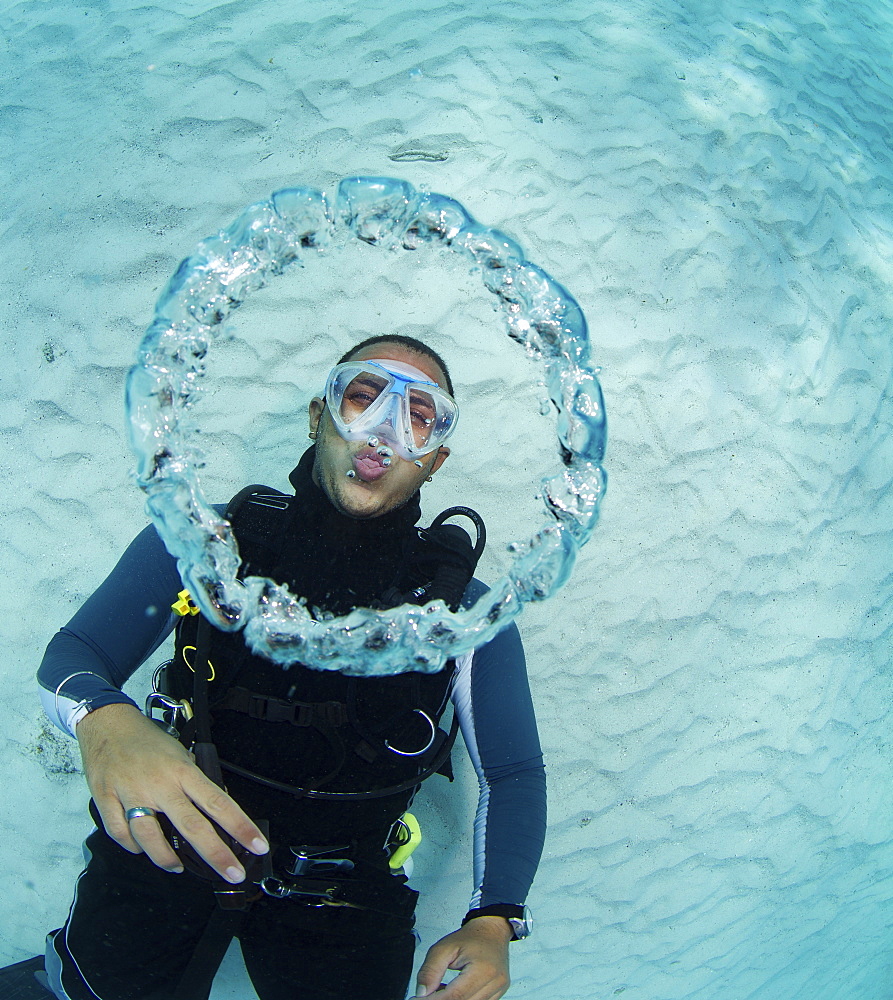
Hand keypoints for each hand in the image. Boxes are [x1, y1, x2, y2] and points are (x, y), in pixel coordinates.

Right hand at [76, 703, 267, 881]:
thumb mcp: (179, 752)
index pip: (218, 803)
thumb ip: (192, 780)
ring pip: (151, 838)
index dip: (240, 826)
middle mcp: (160, 785)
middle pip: (193, 827)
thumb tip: (212, 805)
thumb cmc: (146, 739)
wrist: (107, 723)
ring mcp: (131, 794)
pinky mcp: (105, 800)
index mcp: (182, 771)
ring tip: (178, 867)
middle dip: (216, 854)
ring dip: (166, 859)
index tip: (257, 845)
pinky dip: (132, 846)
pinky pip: (120, 834)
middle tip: (233, 873)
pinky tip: (141, 849)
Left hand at [414, 917, 511, 999]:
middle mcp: (495, 984)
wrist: (492, 932)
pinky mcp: (497, 996)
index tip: (419, 999)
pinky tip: (450, 993)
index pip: (455, 996)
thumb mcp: (444, 947)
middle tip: (426, 995)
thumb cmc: (471, 937)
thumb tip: (422, 993)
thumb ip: (431, 970)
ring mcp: (498, 992)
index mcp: (483, 970)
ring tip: (438, 990)